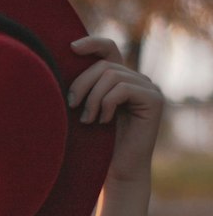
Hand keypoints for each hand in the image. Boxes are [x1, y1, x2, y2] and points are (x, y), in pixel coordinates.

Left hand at [69, 36, 164, 215]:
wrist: (118, 172)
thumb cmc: (97, 145)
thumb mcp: (84, 110)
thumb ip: (83, 88)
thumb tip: (61, 63)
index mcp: (120, 78)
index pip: (108, 49)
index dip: (91, 43)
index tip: (70, 48)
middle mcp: (137, 79)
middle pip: (104, 65)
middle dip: (82, 83)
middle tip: (71, 105)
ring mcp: (148, 88)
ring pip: (112, 75)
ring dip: (93, 98)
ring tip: (87, 120)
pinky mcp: (154, 100)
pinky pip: (123, 88)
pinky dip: (107, 104)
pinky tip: (102, 121)